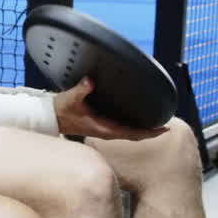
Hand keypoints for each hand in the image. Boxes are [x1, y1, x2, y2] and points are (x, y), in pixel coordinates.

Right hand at [52, 77, 169, 140]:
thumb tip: (90, 81)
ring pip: (129, 133)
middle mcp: (107, 131)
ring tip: (157, 123)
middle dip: (151, 132)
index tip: (164, 129)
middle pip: (134, 135)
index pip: (132, 134)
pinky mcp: (102, 126)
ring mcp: (105, 130)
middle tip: (166, 125)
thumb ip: (81, 90)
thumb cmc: (60, 110)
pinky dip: (134, 126)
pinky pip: (123, 129)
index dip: (149, 133)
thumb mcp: (70, 99)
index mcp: (104, 128)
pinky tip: (138, 120)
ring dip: (143, 130)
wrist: (51, 117)